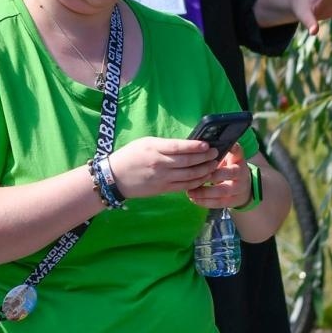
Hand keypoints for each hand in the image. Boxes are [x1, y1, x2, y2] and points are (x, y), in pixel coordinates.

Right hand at [107, 136, 222, 199]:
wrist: (114, 177)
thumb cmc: (129, 156)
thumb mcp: (145, 143)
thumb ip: (164, 144)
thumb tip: (185, 145)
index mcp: (154, 148)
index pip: (180, 147)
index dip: (196, 146)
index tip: (207, 145)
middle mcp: (160, 163)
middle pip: (188, 161)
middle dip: (205, 158)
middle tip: (216, 154)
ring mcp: (162, 178)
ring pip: (189, 175)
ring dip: (204, 170)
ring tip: (214, 165)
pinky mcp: (163, 189)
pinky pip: (184, 186)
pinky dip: (196, 182)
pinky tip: (203, 177)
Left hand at [186, 144, 251, 209]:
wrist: (245, 188)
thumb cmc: (229, 168)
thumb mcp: (229, 157)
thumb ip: (219, 151)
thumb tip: (202, 142)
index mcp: (239, 160)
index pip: (237, 152)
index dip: (229, 150)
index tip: (213, 150)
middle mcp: (241, 174)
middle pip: (228, 173)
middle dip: (211, 174)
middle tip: (194, 174)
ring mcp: (238, 189)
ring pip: (222, 191)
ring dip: (204, 191)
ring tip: (189, 191)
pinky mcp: (233, 201)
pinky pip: (219, 203)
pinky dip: (205, 202)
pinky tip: (193, 198)